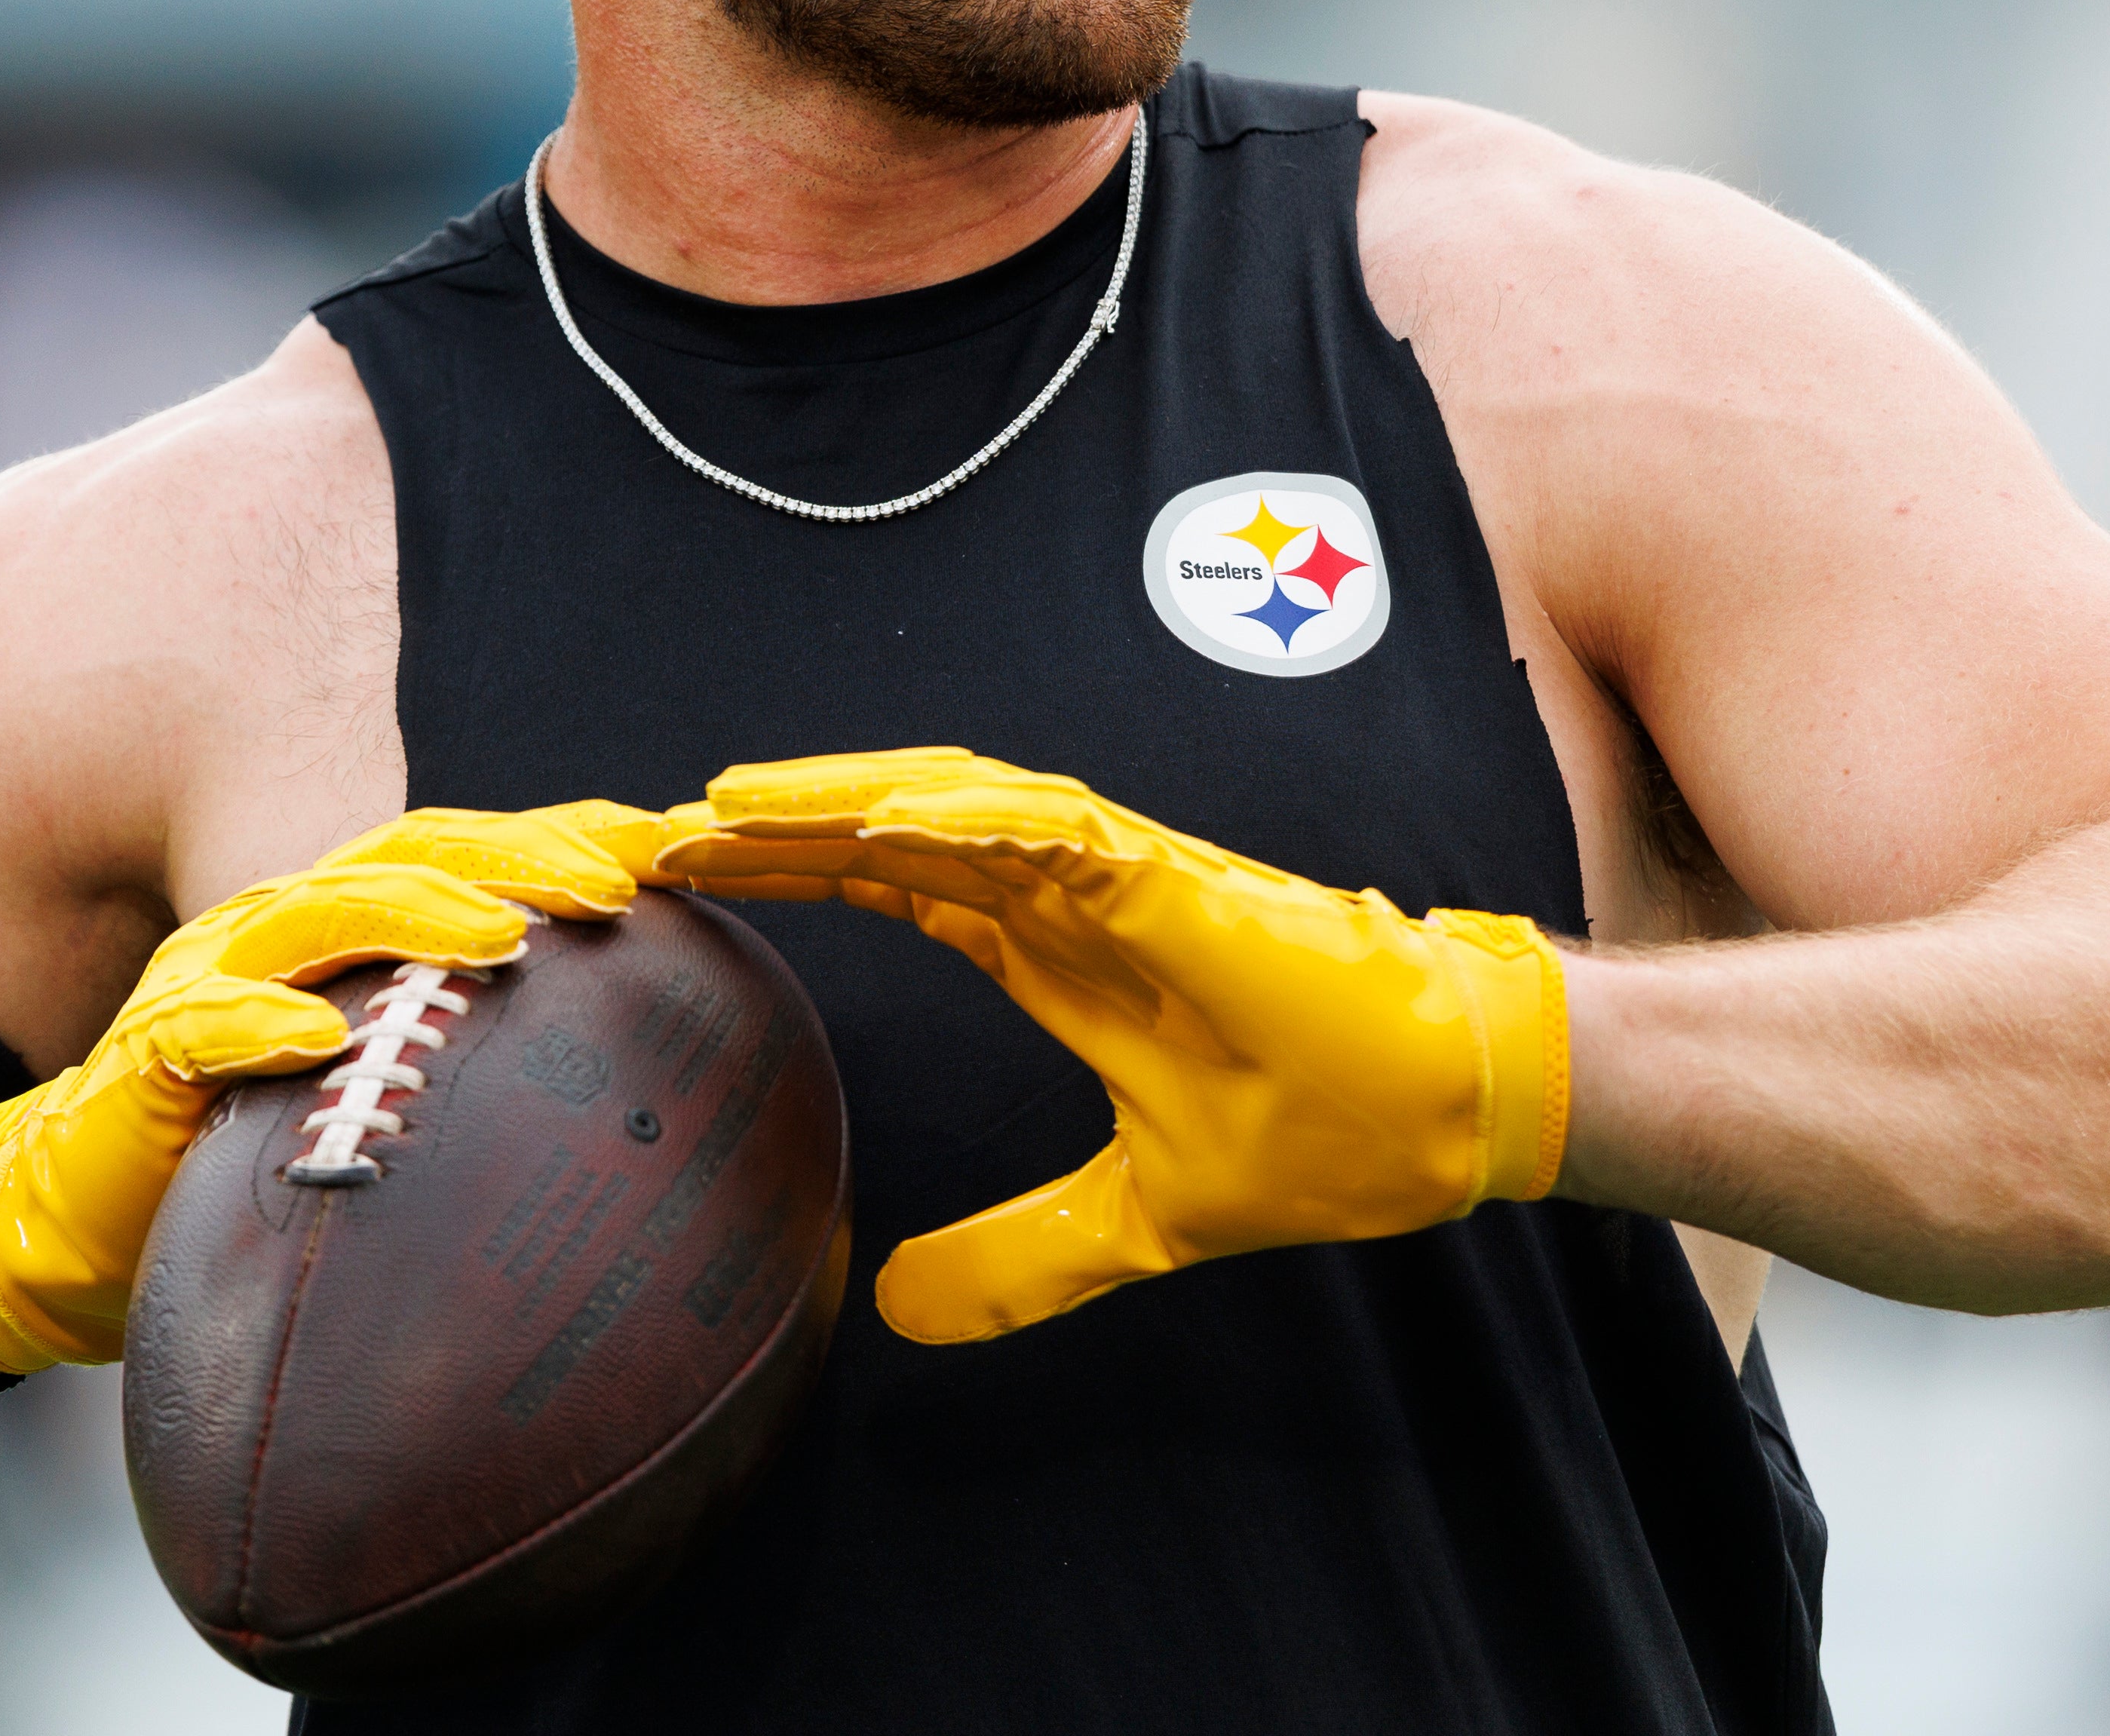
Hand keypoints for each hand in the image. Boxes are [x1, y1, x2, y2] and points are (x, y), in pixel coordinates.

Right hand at [0, 801, 673, 1371]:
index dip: (566, 837)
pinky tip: (318, 1038)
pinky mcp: (148, 1055)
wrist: (72, 1220)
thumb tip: (622, 1086)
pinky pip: (203, 1028)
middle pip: (410, 855)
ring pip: (321, 916)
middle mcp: (282, 925)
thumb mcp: (377, 1096)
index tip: (675, 844)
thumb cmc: (247, 1155)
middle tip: (618, 878)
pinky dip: (259, 1024)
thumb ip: (465, 1063)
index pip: (468, 855)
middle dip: (520, 855)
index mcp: (345, 922)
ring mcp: (211, 979)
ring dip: (414, 916)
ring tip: (500, 937)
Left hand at [658, 749, 1564, 1343]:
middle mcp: (1077, 890)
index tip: (682, 877)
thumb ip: (1022, 1258)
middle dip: (776, 825)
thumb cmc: (1325, 1130)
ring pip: (954, 806)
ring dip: (841, 798)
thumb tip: (898, 1311)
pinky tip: (875, 824)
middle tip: (654, 830)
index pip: (892, 885)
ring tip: (728, 806)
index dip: (789, 873)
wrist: (1455, 1108)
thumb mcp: (1135, 1218)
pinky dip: (964, 817)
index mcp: (1059, 945)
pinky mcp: (1181, 882)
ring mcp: (1127, 874)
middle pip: (895, 830)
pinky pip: (1054, 831)